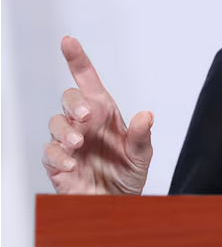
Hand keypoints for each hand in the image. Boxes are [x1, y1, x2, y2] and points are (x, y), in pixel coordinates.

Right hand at [42, 37, 152, 194]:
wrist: (116, 204)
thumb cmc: (127, 174)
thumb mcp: (142, 156)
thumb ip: (142, 136)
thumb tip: (146, 115)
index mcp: (105, 113)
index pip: (88, 81)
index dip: (77, 60)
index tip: (68, 41)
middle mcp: (85, 123)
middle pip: (69, 100)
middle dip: (74, 105)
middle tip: (86, 117)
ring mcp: (69, 141)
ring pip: (55, 123)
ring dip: (66, 131)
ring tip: (80, 144)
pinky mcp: (57, 162)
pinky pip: (49, 152)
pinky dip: (59, 156)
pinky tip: (73, 163)